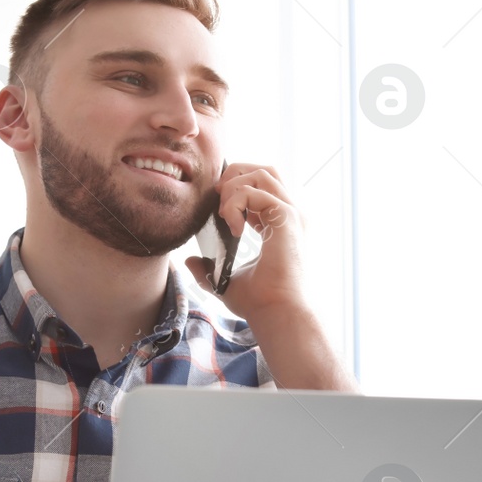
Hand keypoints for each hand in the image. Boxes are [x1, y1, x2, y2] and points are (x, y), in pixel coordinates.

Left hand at [185, 161, 307, 321]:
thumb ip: (209, 269)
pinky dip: (237, 203)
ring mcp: (291, 214)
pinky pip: (256, 191)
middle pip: (266, 170)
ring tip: (224, 214)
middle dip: (237, 174)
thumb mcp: (226, 281)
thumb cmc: (260, 301)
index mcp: (280, 225)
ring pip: (262, 173)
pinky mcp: (287, 217)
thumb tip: (189, 262)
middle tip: (218, 198)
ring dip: (235, 187)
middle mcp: (289, 215)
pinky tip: (232, 227)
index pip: (262, 187)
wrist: (277, 312)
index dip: (238, 188)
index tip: (221, 210)